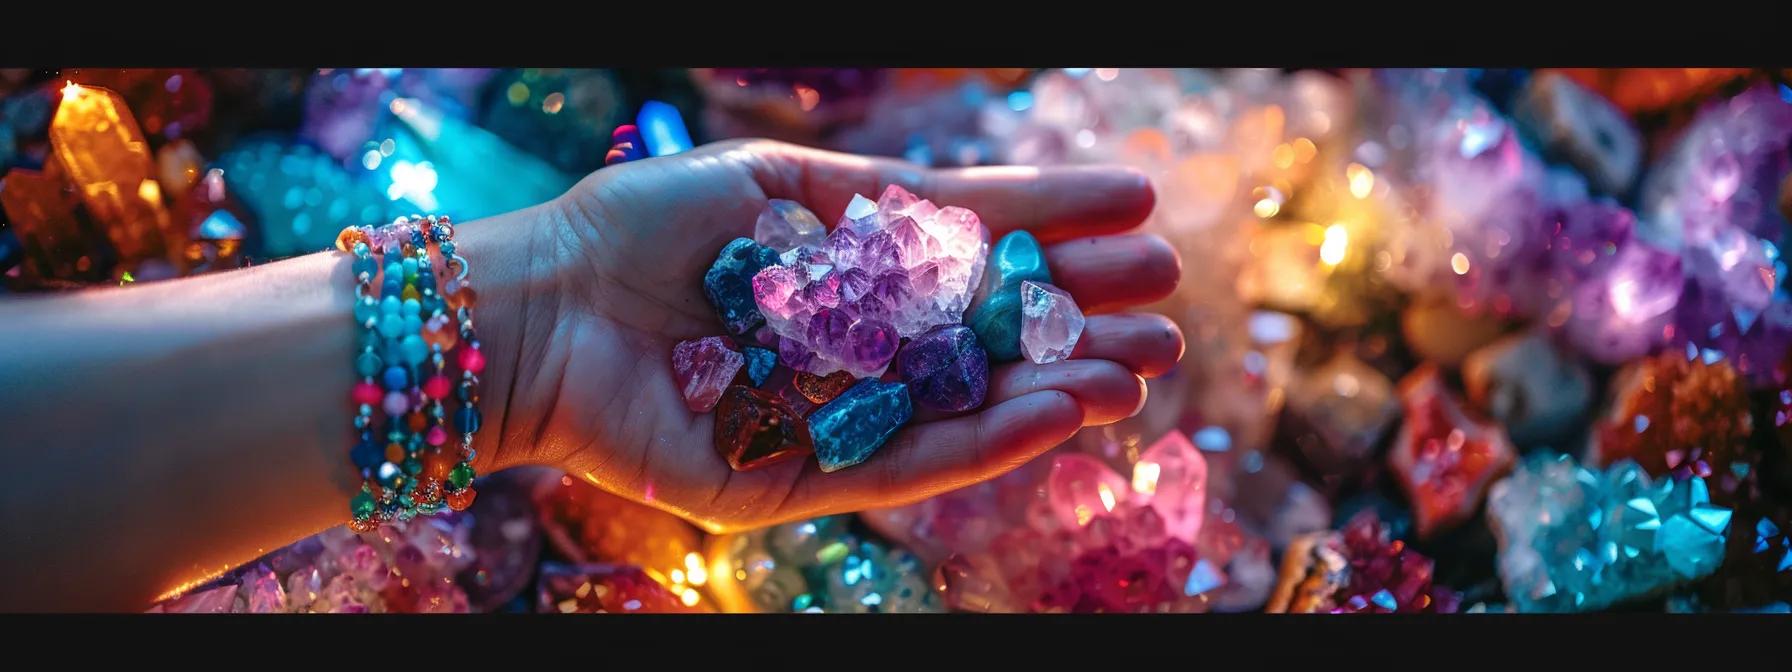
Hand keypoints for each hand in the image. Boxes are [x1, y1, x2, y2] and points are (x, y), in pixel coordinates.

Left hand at [493, 139, 1183, 531]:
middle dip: (1078, 317)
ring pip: (967, 407)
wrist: (543, 309)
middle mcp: (853, 344)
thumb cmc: (644, 230)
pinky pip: (912, 463)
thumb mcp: (775, 187)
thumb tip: (980, 207)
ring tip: (1140, 367)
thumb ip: (877, 204)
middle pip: (988, 337)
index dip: (1053, 223)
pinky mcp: (803, 478)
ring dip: (1058, 386)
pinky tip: (1058, 407)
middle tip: (1168, 309)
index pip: (971, 247)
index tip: (1137, 202)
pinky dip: (988, 440)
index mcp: (848, 265)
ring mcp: (834, 414)